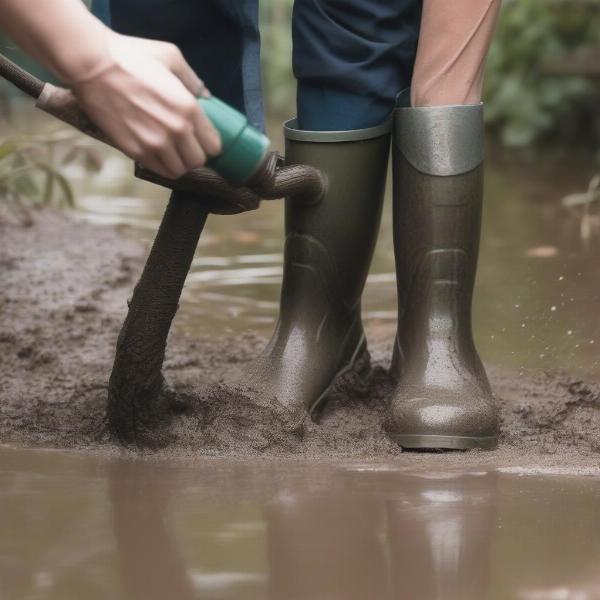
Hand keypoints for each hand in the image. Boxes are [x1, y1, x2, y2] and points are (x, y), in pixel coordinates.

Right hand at [71, 31, 221, 178]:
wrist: (92, 65)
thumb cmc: (131, 56)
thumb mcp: (170, 57)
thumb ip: (192, 79)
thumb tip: (205, 95)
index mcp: (189, 108)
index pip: (213, 145)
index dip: (209, 143)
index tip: (202, 139)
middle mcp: (176, 130)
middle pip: (198, 161)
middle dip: (194, 155)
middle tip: (186, 146)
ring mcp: (155, 143)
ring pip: (179, 171)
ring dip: (178, 164)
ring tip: (172, 153)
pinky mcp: (135, 151)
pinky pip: (159, 170)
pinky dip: (162, 166)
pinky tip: (158, 155)